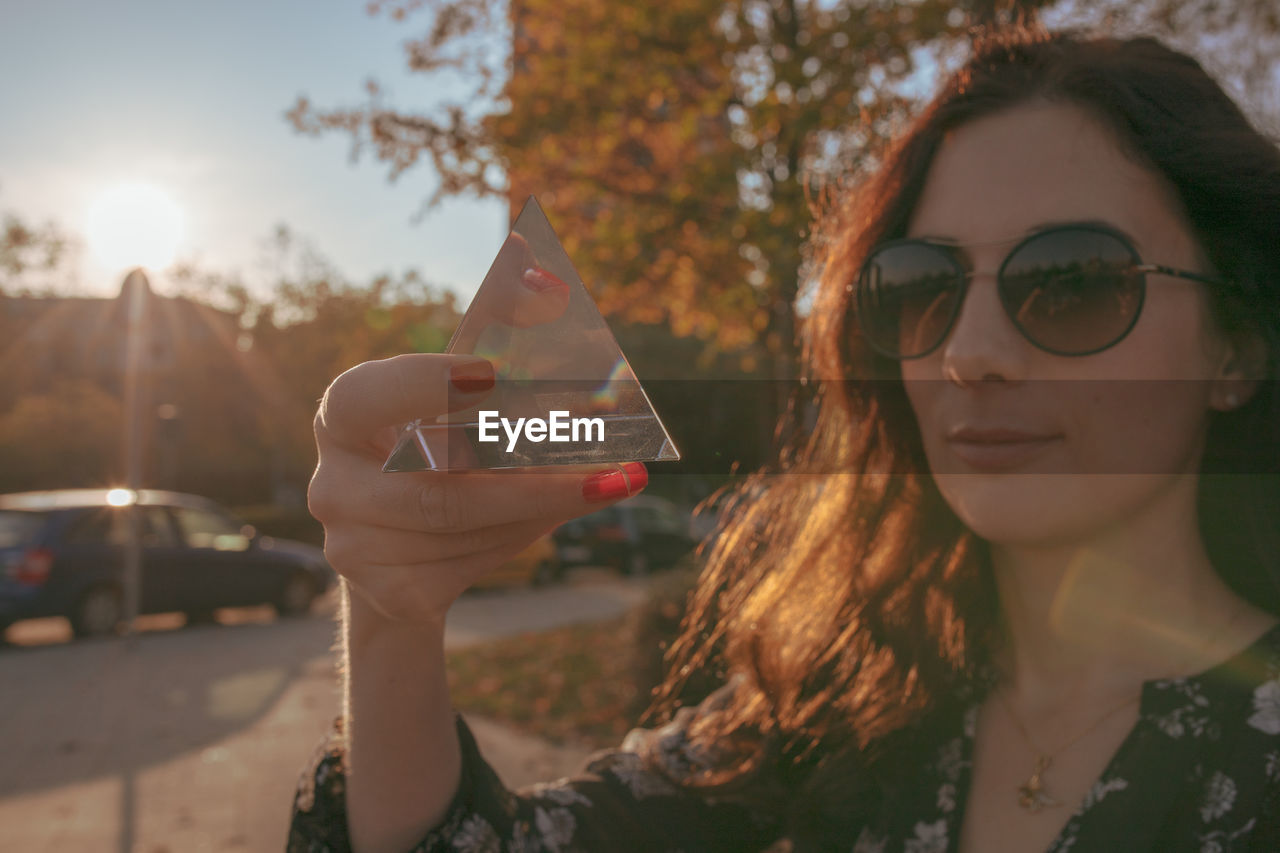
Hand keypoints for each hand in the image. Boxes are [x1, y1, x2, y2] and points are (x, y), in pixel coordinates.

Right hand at [308, 353, 647, 625]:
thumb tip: (535, 259)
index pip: (367, 397)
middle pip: (440, 482)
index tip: (490, 373)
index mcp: (343, 416)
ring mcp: (354, 544)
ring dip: (542, 505)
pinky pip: (470, 562)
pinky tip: (555, 516)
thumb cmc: (438, 453)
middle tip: (611, 466)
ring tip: (608, 485)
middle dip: (534, 476)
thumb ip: (488, 331)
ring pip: (465, 524)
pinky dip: (522, 537)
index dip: (423, 384)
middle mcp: (334, 482)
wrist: (398, 558)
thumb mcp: (455, 398)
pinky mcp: (389, 591)